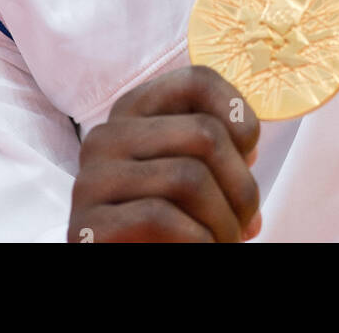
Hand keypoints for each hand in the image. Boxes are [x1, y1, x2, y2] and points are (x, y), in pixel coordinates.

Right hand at [68, 65, 261, 242]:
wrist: (123, 259)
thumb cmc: (162, 226)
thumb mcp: (185, 174)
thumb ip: (212, 153)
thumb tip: (249, 153)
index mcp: (132, 111)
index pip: (197, 80)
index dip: (238, 112)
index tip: (250, 155)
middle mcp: (106, 136)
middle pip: (204, 133)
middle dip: (242, 187)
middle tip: (246, 222)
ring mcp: (92, 179)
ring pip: (188, 177)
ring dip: (225, 222)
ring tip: (227, 241)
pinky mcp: (88, 225)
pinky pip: (159, 217)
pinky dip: (198, 240)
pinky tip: (202, 249)